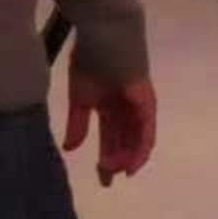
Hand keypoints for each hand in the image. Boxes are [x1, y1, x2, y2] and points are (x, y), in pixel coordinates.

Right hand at [65, 64, 159, 183]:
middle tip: (107, 180)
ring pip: (137, 139)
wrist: (102, 37)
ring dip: (129, 158)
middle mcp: (126, 110)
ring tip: (119, 173)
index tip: (102, 179)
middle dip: (117, 162)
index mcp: (110, 107)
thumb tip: (69, 150)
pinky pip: (147, 129)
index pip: (110, 138)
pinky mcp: (146, 102)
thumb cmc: (90, 61)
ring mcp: (138, 106)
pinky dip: (142, 148)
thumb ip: (77, 125)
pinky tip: (134, 163)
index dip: (107, 159)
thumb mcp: (79, 99)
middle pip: (125, 142)